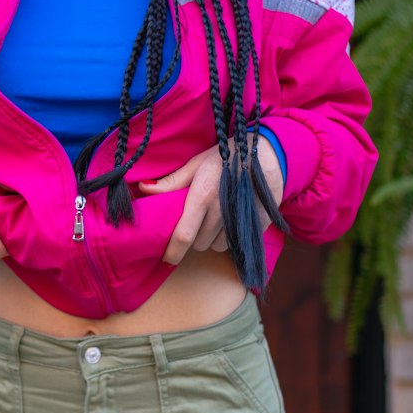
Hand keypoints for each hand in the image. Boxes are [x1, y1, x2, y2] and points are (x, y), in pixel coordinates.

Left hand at [137, 136, 283, 265]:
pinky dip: (231, 237)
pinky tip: (233, 219)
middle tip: (198, 221)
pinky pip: (237, 243)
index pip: (184, 235)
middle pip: (200, 244)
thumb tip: (143, 188)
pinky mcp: (258, 226)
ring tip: (216, 219)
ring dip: (213, 239)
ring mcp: (241, 221)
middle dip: (194, 238)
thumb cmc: (227, 156)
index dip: (173, 252)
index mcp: (203, 196)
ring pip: (218, 246)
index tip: (166, 259)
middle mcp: (221, 212)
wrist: (269, 154)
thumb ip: (171, 182)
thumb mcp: (197, 164)